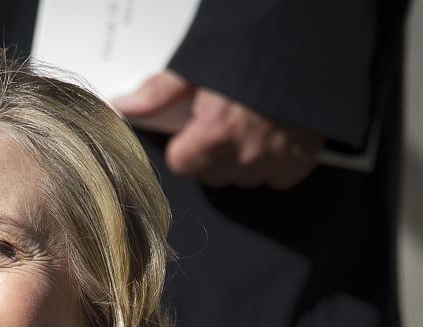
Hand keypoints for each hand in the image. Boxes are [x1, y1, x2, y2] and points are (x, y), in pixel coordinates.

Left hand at [113, 70, 324, 189]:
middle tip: (220, 123)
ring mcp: (276, 160)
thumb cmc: (251, 52)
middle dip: (209, 154)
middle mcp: (246, 153)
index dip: (183, 146)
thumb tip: (123, 106)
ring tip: (246, 126)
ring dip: (238, 160)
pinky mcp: (302, 160)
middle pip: (210, 174)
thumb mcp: (197, 67)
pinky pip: (275, 177)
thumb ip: (157, 93)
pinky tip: (270, 136)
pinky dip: (272, 162)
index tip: (192, 130)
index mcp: (216, 132)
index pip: (181, 164)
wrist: (305, 46)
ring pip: (240, 178)